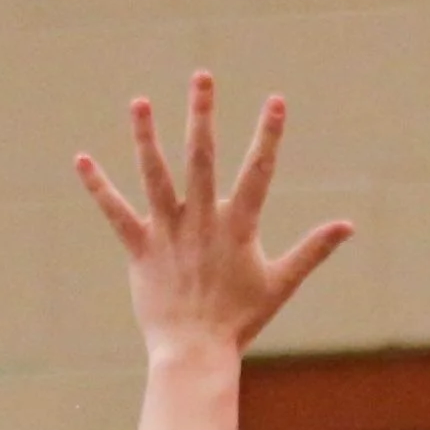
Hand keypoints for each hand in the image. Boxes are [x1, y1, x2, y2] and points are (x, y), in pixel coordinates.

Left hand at [76, 72, 351, 358]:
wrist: (195, 354)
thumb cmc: (240, 321)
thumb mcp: (281, 283)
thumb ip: (312, 250)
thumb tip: (348, 226)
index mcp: (237, 228)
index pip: (258, 173)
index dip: (269, 136)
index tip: (276, 100)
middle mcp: (201, 222)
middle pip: (201, 159)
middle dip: (202, 115)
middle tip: (202, 76)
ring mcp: (169, 234)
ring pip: (155, 177)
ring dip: (146, 137)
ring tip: (140, 102)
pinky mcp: (140, 250)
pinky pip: (116, 213)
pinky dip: (98, 188)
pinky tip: (81, 160)